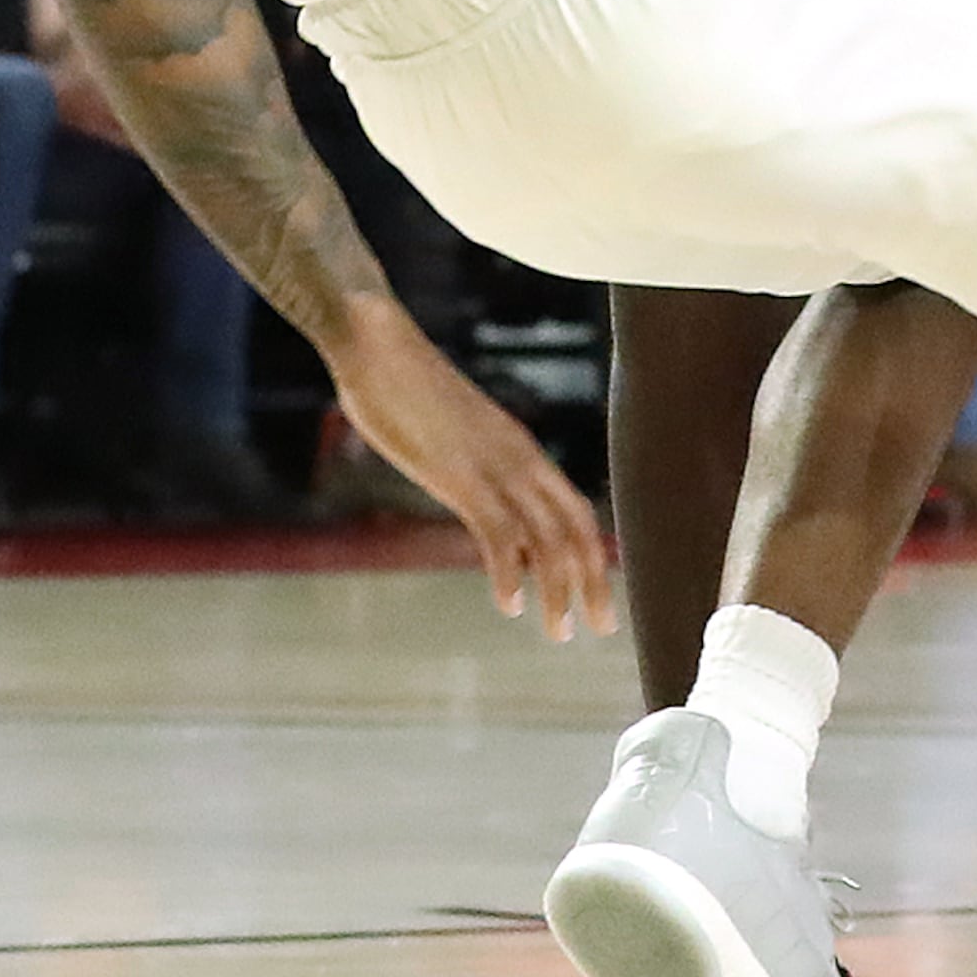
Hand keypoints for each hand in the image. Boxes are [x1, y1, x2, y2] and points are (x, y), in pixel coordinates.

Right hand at [332, 313, 614, 640]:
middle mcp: (519, 457)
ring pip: (545, 537)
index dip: (591, 555)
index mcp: (520, 448)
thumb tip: (471, 493)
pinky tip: (508, 603)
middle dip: (592, 581)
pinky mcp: (459, 474)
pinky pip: (498, 532)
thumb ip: (470, 464)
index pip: (575, 509)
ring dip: (557, 589)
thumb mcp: (452, 433)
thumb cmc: (404, 386)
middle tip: (599, 629)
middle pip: (576, 528)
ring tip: (559, 632)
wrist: (376, 344)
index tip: (597, 595)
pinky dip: (509, 571)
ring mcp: (492, 466)